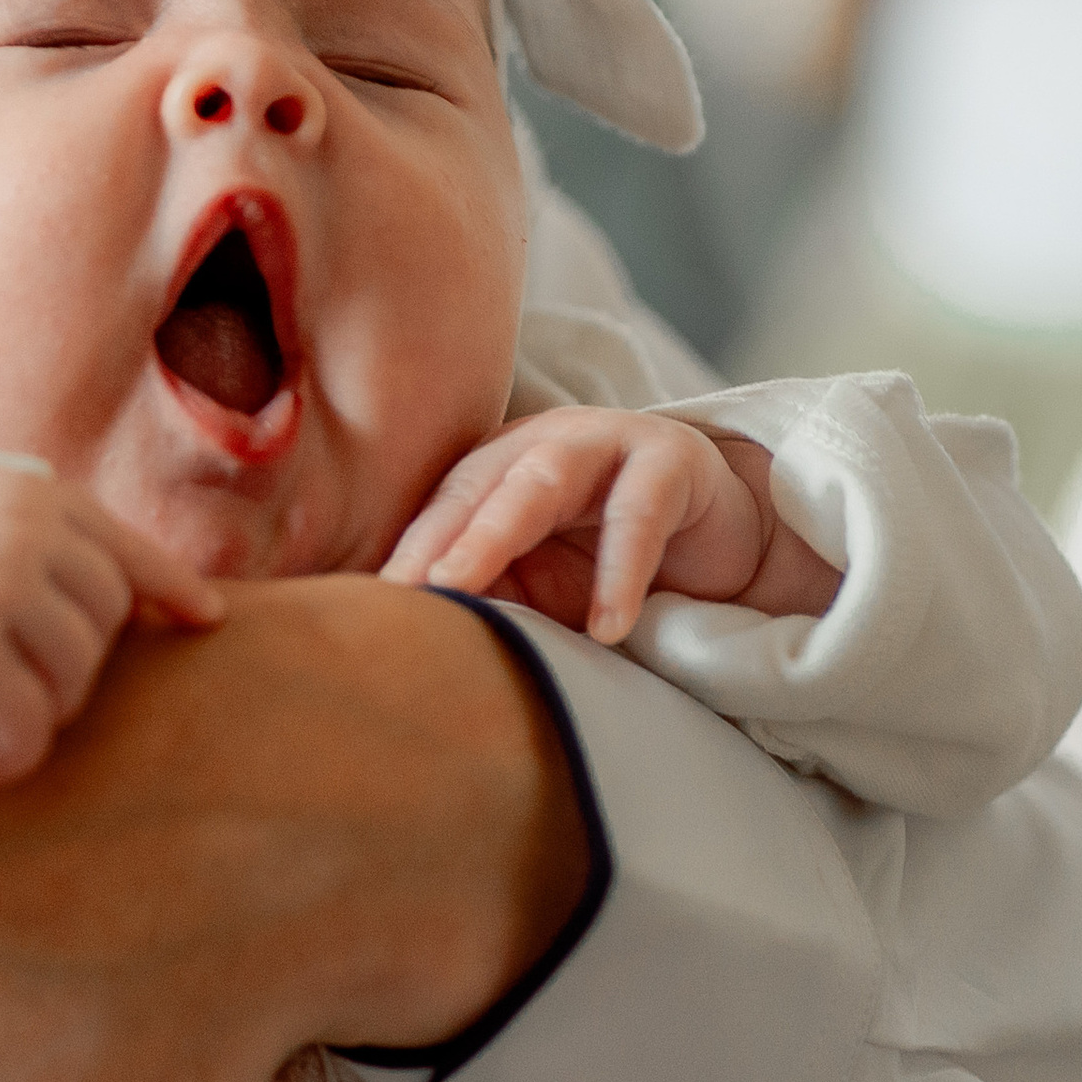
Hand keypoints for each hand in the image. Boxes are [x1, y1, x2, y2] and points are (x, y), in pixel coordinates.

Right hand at [0, 468, 222, 781]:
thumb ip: (25, 535)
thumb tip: (131, 598)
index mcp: (20, 491)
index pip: (120, 544)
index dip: (168, 585)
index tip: (204, 619)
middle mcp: (18, 528)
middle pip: (105, 620)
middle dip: (75, 665)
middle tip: (18, 691)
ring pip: (78, 674)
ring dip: (46, 709)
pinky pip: (32, 726)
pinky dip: (18, 755)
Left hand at [381, 410, 835, 640]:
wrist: (719, 545)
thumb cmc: (606, 566)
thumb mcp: (537, 586)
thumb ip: (485, 595)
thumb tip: (406, 638)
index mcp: (493, 469)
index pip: (438, 509)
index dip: (402, 553)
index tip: (363, 605)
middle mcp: (538, 444)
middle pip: (474, 489)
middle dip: (432, 539)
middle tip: (397, 592)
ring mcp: (605, 442)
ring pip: (541, 481)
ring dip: (495, 534)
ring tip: (461, 589)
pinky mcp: (672, 463)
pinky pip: (639, 513)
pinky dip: (620, 570)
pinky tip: (607, 626)